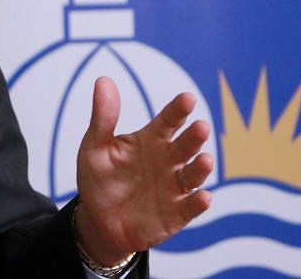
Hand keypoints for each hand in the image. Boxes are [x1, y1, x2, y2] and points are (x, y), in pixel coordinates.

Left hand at [73, 77, 212, 265]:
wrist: (99, 221)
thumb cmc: (100, 178)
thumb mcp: (95, 147)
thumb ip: (103, 117)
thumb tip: (103, 80)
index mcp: (152, 139)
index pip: (168, 121)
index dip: (178, 110)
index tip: (187, 98)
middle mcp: (168, 160)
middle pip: (185, 146)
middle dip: (194, 137)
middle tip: (201, 126)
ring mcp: (174, 187)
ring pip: (192, 175)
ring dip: (201, 168)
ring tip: (205, 160)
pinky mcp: (176, 214)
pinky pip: (189, 208)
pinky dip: (197, 203)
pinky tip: (203, 197)